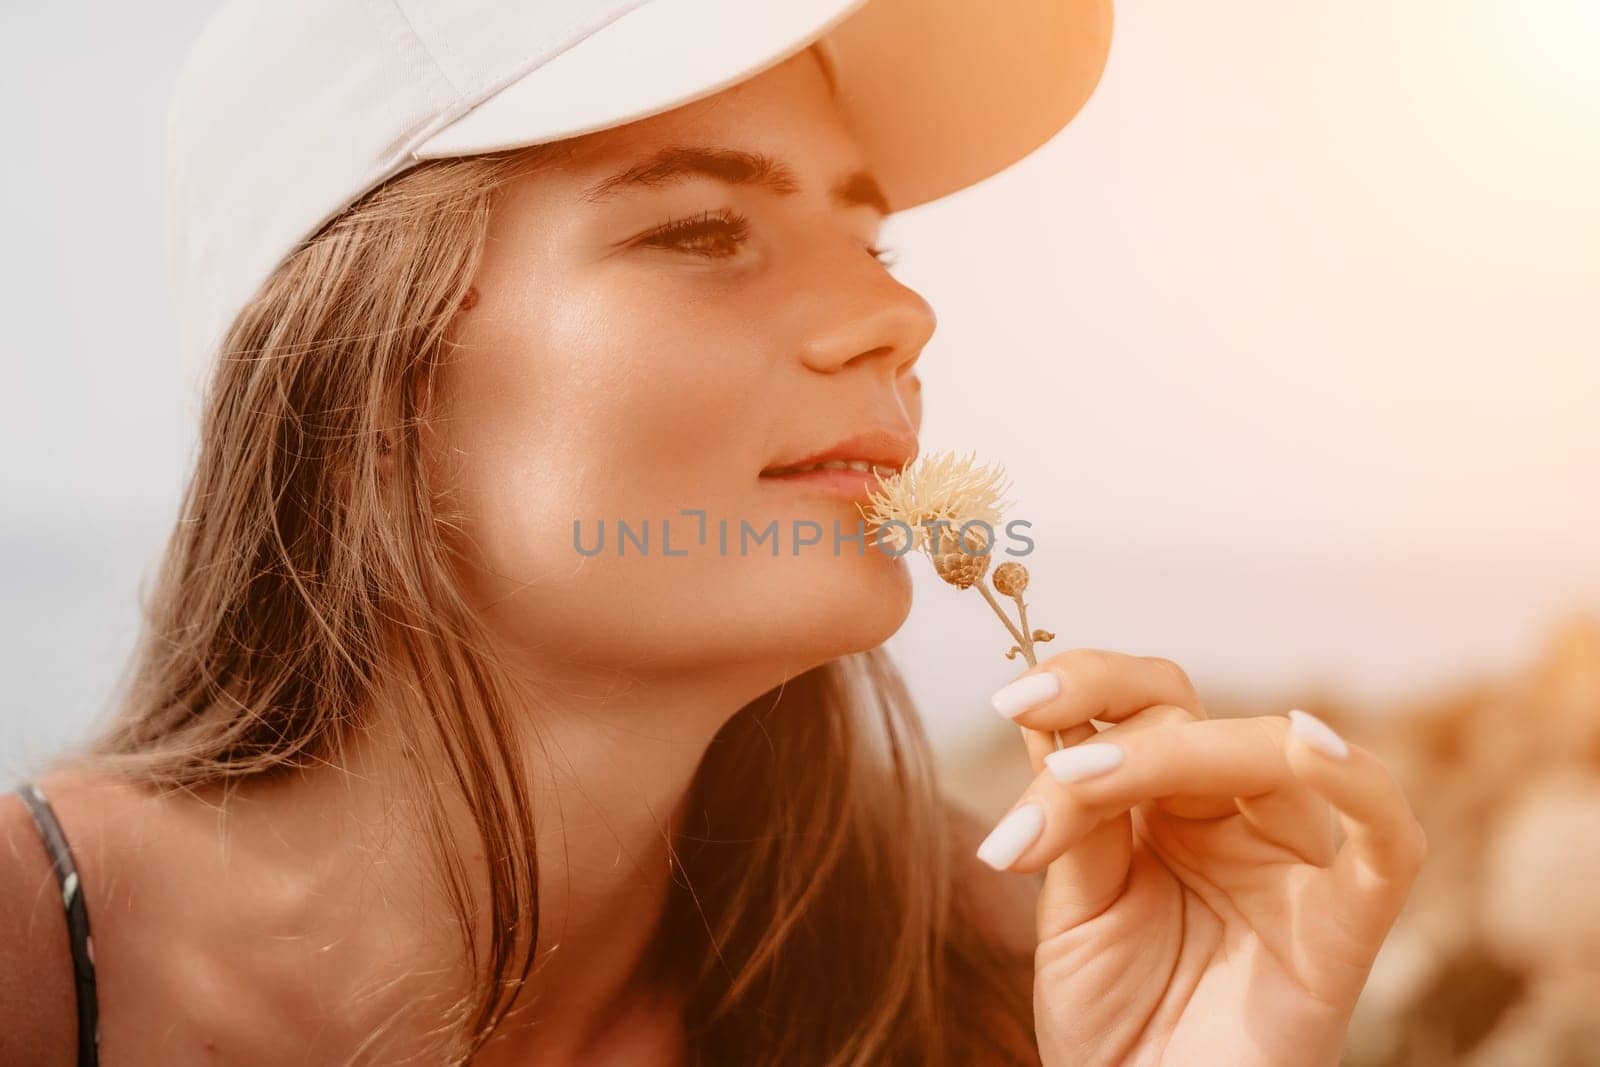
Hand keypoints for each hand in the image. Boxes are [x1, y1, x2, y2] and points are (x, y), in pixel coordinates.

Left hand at [977, 649, 1427, 1066]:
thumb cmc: (1111, 1025)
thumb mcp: (1073, 910)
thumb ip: (1077, 820)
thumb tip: (1047, 719)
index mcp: (1162, 805)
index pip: (1141, 705)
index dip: (1085, 683)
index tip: (1011, 699)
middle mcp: (1231, 818)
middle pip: (1192, 716)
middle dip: (1111, 727)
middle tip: (1050, 774)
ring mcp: (1290, 865)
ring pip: (1268, 754)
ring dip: (1171, 751)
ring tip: (1080, 783)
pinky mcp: (1343, 927)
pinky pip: (1387, 842)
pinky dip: (1359, 786)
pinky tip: (1311, 749)